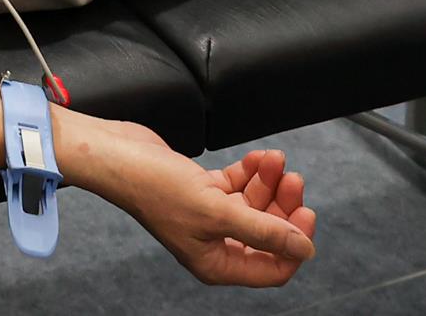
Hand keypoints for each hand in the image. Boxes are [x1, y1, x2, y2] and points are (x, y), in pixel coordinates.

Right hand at [124, 143, 316, 287]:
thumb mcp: (217, 212)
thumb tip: (304, 248)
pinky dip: (252, 172)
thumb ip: (264, 230)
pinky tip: (258, 158)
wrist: (119, 156)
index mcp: (216, 263)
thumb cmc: (155, 188)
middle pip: (267, 232)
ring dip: (270, 182)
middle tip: (294, 179)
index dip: (294, 243)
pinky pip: (239, 185)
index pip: (272, 268)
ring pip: (256, 204)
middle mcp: (215, 244)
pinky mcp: (204, 191)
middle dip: (283, 205)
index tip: (306, 212)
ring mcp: (210, 216)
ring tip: (275, 159)